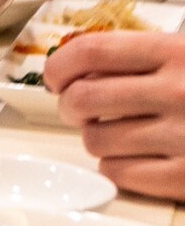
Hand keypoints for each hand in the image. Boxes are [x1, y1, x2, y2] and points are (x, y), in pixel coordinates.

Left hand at [46, 30, 184, 200]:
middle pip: (84, 99)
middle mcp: (178, 92)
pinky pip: (120, 173)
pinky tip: (132, 158)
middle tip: (77, 108)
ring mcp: (183, 137)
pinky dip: (115, 166)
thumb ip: (150, 54)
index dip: (60, 65)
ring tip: (112, 132)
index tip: (54, 76)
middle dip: (70, 106)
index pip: (92, 52)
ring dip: (95, 137)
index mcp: (178, 53)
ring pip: (97, 140)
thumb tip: (82, 64)